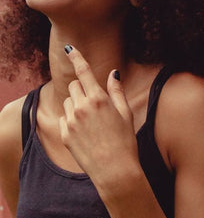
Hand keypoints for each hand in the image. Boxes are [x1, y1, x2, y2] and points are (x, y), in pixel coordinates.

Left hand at [59, 45, 139, 190]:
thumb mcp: (125, 114)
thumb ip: (117, 92)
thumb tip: (113, 74)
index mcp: (99, 99)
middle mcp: (82, 107)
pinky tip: (86, 133)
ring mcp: (71, 121)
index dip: (77, 58)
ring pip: (68, 102)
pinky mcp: (65, 134)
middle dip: (82, 88)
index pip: (84, 72)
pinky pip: (65, 118)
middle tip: (95, 102)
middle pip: (74, 86)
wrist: (114, 169)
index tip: (69, 48)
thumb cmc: (125, 141)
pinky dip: (73, 120)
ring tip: (92, 121)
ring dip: (77, 104)